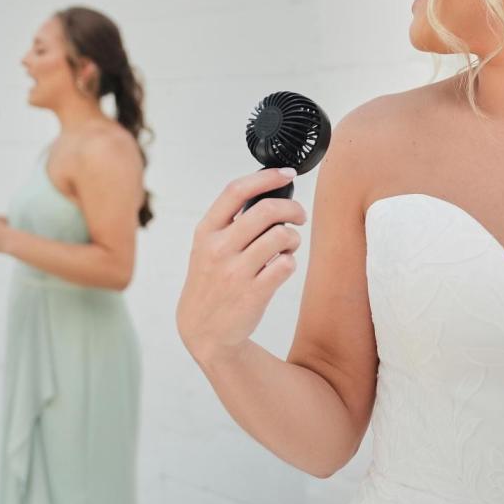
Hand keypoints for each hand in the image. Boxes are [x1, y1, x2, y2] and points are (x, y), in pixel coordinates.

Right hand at [177, 167, 305, 365]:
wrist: (203, 330)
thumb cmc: (211, 281)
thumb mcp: (206, 247)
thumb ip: (230, 222)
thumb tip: (269, 193)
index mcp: (206, 231)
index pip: (236, 191)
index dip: (266, 177)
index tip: (287, 174)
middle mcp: (218, 248)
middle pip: (267, 210)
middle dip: (293, 209)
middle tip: (300, 216)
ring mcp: (235, 271)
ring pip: (281, 236)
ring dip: (293, 238)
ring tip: (289, 246)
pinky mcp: (254, 293)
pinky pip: (286, 265)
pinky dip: (290, 262)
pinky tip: (282, 266)